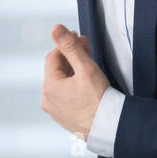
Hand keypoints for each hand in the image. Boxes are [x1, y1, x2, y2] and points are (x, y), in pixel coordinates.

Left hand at [40, 23, 108, 137]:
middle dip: (71, 57)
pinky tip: (86, 82)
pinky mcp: (63, 117)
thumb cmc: (99, 100)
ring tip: (88, 64)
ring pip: (61, 82)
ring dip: (72, 71)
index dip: (66, 45)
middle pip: (57, 70)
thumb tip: (56, 28)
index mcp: (49, 86)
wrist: (109, 129)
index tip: (79, 38)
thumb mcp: (86, 68)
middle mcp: (47, 99)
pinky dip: (73, 86)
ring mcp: (54, 110)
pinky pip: (65, 95)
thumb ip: (70, 47)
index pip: (53, 57)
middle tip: (86, 47)